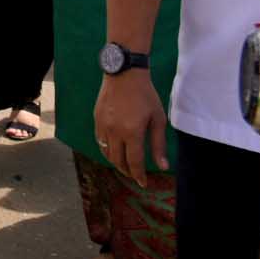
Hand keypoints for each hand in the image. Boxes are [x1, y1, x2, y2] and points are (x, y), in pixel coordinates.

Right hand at [94, 70, 168, 185]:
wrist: (124, 74)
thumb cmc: (145, 96)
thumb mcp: (157, 119)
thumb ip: (159, 144)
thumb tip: (163, 166)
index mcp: (132, 132)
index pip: (134, 162)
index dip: (139, 176)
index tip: (144, 184)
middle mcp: (114, 132)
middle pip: (118, 160)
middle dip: (127, 171)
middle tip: (135, 175)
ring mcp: (103, 126)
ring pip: (106, 152)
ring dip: (116, 162)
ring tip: (125, 165)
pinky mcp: (96, 119)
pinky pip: (100, 141)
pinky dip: (107, 150)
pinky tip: (114, 149)